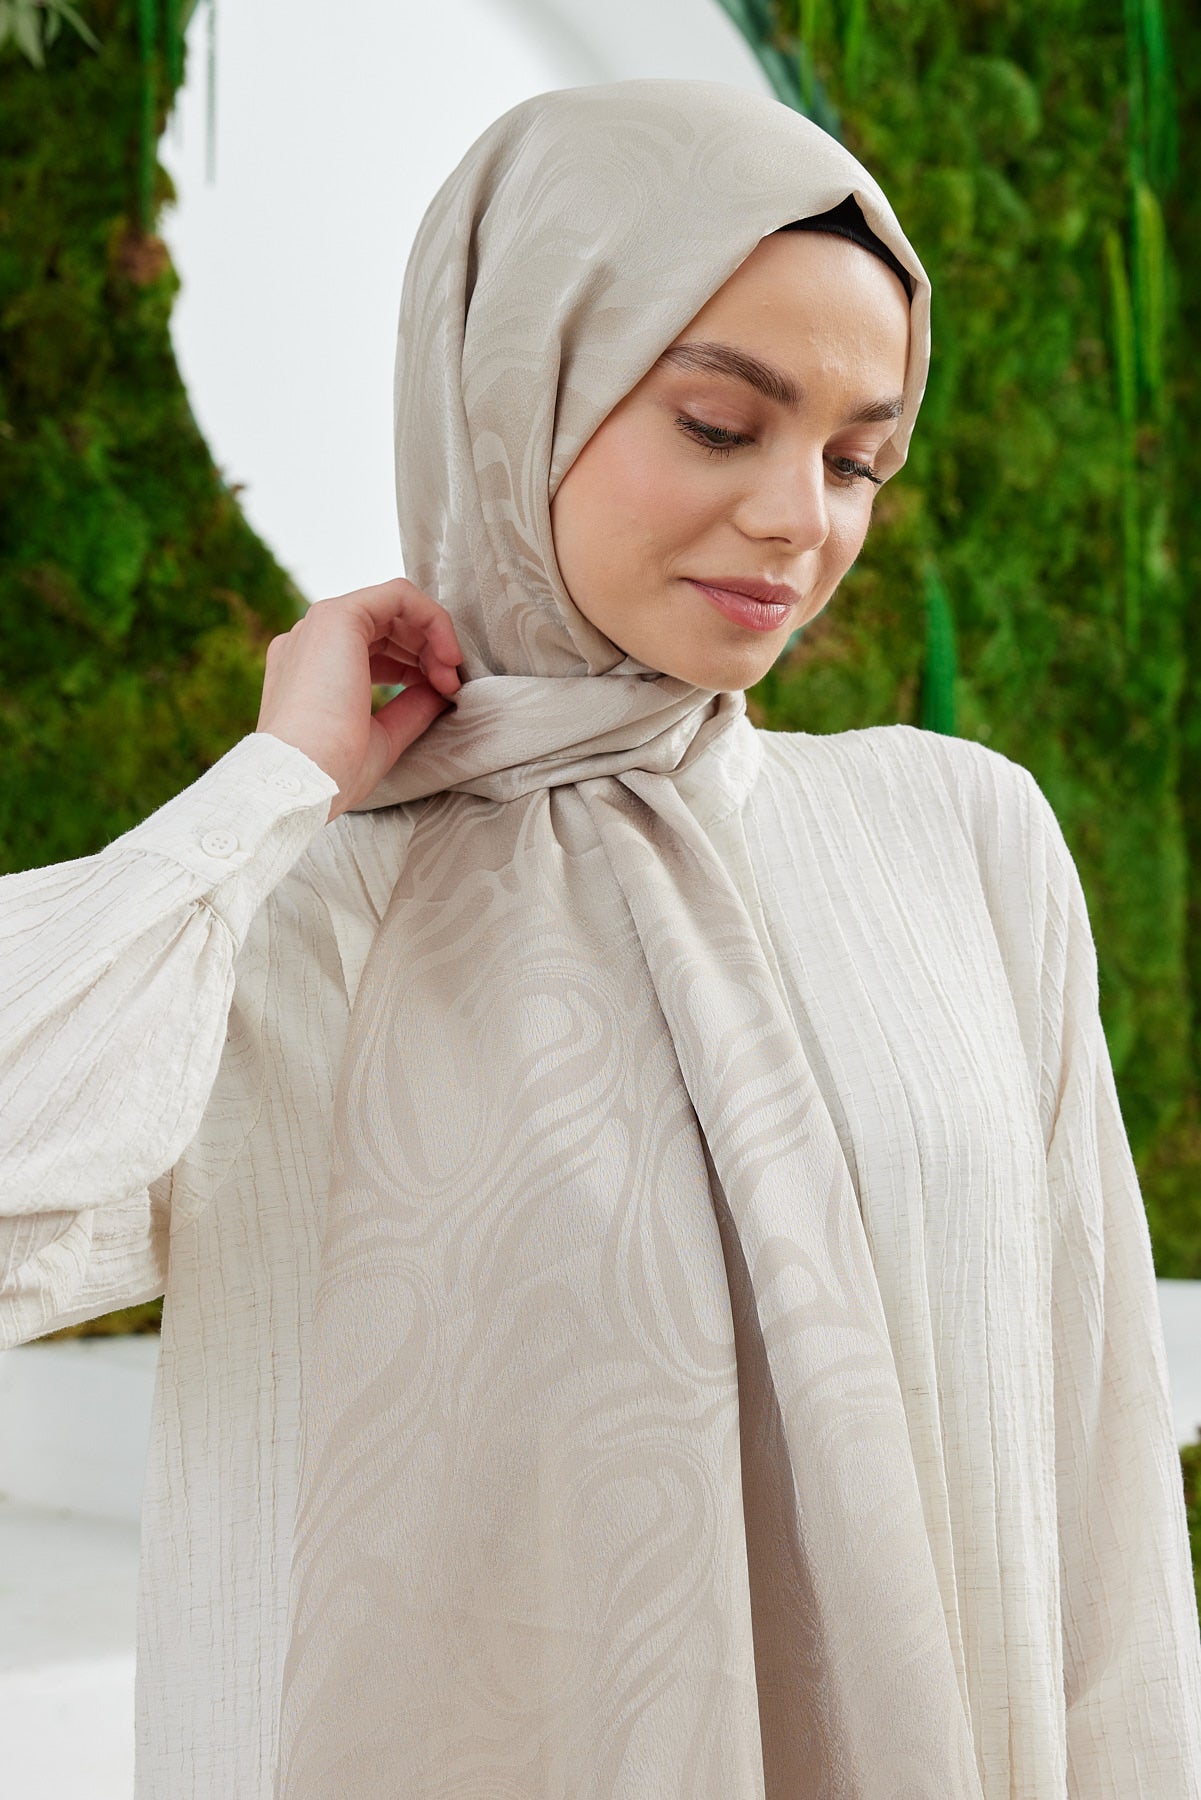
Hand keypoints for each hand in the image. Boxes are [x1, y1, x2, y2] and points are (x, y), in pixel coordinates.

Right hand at [256, 577, 463, 820]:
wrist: (305, 779)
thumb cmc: (335, 771)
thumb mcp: (382, 737)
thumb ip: (409, 709)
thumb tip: (440, 689)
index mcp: (313, 670)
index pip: (374, 651)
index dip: (416, 667)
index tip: (442, 696)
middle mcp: (312, 642)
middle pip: (387, 626)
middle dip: (429, 652)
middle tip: (452, 687)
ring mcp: (320, 625)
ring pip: (394, 607)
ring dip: (433, 637)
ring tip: (450, 677)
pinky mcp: (337, 616)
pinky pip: (398, 595)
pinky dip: (432, 618)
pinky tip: (447, 654)